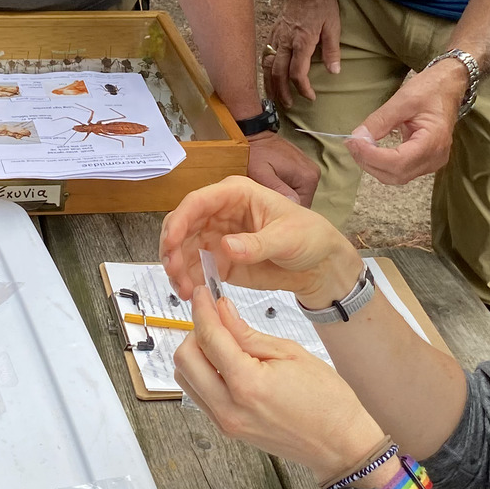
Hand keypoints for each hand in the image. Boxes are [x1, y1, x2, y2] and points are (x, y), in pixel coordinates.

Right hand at [159, 174, 359, 304]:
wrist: (319, 265)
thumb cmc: (308, 237)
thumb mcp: (287, 238)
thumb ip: (256, 244)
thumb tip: (225, 247)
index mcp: (235, 195)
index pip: (198, 202)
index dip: (180, 221)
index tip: (170, 243)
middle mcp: (219, 213)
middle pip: (183, 225)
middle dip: (172, 248)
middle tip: (174, 272)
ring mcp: (217, 237)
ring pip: (183, 248)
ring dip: (177, 268)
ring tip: (183, 290)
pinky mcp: (219, 260)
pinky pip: (194, 268)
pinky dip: (187, 280)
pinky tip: (189, 293)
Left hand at [173, 288, 384, 482]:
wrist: (338, 444)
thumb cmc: (326, 399)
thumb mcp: (290, 353)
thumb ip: (248, 333)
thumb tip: (222, 309)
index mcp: (248, 384)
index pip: (209, 338)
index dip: (202, 310)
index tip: (202, 293)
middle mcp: (229, 407)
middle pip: (184, 359)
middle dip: (195, 331)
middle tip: (216, 318)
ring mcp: (225, 422)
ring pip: (185, 378)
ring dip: (196, 354)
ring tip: (223, 342)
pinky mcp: (227, 429)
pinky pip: (199, 395)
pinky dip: (203, 373)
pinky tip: (226, 363)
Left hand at [244, 130, 319, 205]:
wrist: (254, 134)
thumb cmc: (254, 153)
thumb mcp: (261, 173)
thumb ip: (277, 189)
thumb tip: (294, 204)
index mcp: (308, 177)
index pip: (301, 208)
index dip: (283, 212)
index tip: (269, 207)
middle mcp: (314, 174)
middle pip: (302, 203)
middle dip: (284, 204)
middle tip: (267, 199)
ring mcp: (310, 170)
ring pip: (299, 195)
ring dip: (284, 197)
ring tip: (269, 191)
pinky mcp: (303, 168)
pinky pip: (297, 186)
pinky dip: (286, 188)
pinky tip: (273, 185)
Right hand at [263, 0, 340, 107]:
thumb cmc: (322, 3)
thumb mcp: (333, 25)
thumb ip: (332, 50)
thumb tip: (334, 71)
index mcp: (302, 41)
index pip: (297, 73)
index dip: (303, 88)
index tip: (311, 97)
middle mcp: (285, 41)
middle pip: (278, 74)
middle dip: (282, 92)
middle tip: (289, 105)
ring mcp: (277, 36)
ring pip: (268, 66)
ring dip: (270, 84)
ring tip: (274, 97)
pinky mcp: (274, 32)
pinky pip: (266, 54)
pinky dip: (266, 69)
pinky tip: (269, 76)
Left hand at [343, 60, 466, 184]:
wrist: (449, 87)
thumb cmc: (430, 89)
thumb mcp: (402, 100)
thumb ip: (379, 121)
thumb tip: (357, 137)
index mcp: (433, 142)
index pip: (397, 162)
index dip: (371, 156)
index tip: (353, 141)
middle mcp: (435, 158)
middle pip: (396, 174)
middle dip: (369, 162)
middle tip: (352, 143)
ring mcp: (432, 163)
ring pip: (397, 176)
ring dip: (374, 165)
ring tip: (358, 146)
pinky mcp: (425, 161)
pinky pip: (401, 171)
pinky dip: (383, 164)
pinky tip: (372, 151)